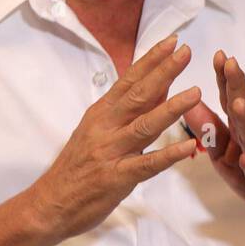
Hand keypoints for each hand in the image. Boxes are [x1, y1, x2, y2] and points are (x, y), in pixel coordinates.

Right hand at [31, 34, 198, 239]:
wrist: (48, 204)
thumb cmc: (77, 167)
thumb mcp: (97, 131)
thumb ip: (126, 112)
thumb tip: (158, 88)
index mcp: (101, 113)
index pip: (129, 80)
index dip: (151, 60)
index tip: (172, 41)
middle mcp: (105, 127)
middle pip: (138, 95)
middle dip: (163, 72)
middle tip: (186, 52)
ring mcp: (110, 152)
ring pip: (144, 125)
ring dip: (171, 108)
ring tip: (195, 93)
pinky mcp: (116, 178)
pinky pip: (146, 164)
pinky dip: (168, 155)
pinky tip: (188, 146)